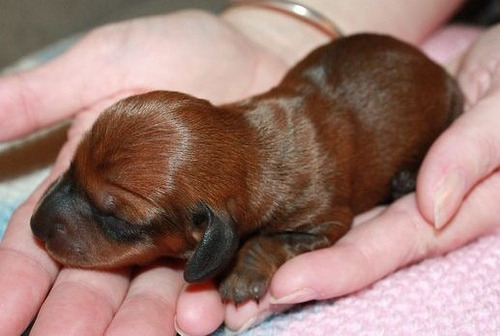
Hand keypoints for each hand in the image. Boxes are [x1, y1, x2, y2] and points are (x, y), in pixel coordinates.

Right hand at [0, 10, 287, 334]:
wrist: (256, 56)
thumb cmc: (181, 50)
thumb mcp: (106, 64)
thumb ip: (44, 96)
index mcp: (89, 180)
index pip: (43, 241)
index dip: (18, 279)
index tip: (2, 317)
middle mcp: (129, 213)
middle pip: (95, 278)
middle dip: (78, 314)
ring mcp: (178, 226)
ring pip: (152, 286)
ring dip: (143, 318)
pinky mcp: (224, 229)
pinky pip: (211, 272)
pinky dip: (205, 298)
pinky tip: (203, 316)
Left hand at [178, 25, 499, 332]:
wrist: (498, 60)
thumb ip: (475, 154)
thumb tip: (432, 205)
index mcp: (454, 211)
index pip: (389, 247)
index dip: (339, 270)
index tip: (284, 286)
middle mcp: (414, 208)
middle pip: (350, 253)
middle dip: (293, 279)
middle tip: (237, 305)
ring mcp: (389, 189)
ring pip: (330, 228)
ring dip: (279, 253)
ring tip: (230, 276)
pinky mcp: (370, 166)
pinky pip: (328, 192)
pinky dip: (288, 212)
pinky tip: (252, 224)